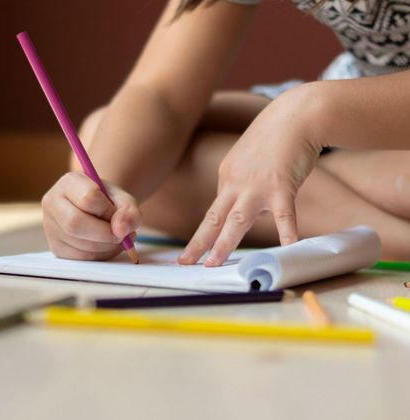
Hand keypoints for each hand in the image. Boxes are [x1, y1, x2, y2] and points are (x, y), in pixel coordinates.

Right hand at [42, 172, 141, 259]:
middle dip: (106, 234)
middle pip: (75, 224)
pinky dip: (101, 255)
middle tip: (122, 235)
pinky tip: (108, 246)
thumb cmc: (110, 202)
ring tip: (118, 238)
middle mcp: (53, 202)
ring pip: (78, 244)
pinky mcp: (56, 247)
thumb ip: (129, 212)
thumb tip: (121, 231)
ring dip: (107, 246)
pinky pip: (80, 257)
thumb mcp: (125, 200)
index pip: (88, 198)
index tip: (117, 213)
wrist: (98, 209)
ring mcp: (50, 227)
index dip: (108, 211)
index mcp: (70, 182)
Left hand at [178, 83, 324, 265]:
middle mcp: (236, 182)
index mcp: (227, 176)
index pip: (215, 210)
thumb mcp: (247, 158)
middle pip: (214, 218)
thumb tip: (242, 204)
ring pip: (237, 220)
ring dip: (224, 244)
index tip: (195, 249)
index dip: (205, 232)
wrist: (295, 114)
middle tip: (184, 262)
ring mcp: (257, 185)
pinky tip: (289, 245)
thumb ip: (242, 181)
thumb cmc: (274, 137)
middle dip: (198, 243)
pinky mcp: (281, 185)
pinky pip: (283, 212)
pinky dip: (286, 230)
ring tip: (213, 263)